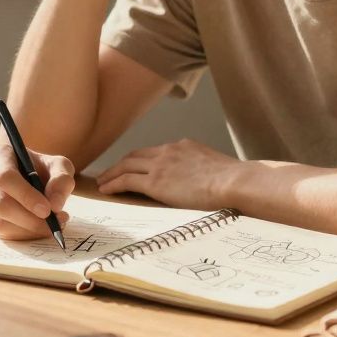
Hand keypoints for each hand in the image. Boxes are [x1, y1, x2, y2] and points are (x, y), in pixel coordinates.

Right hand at [0, 143, 75, 239]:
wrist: (29, 177)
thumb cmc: (42, 169)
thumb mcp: (59, 167)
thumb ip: (62, 180)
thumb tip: (54, 204)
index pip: (5, 177)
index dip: (26, 196)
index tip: (47, 210)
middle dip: (29, 219)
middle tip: (54, 224)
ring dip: (27, 229)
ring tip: (49, 226)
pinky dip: (20, 235)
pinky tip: (34, 227)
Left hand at [97, 139, 242, 210]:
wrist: (233, 181)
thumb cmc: (233, 181)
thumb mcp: (215, 167)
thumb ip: (202, 171)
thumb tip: (203, 183)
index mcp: (183, 146)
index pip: (155, 152)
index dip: (140, 160)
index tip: (133, 167)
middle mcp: (168, 151)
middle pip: (135, 155)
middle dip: (120, 164)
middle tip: (109, 172)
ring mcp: (160, 166)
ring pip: (126, 166)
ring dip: (111, 174)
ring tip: (102, 182)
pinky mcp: (156, 182)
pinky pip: (126, 180)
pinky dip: (113, 183)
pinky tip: (106, 190)